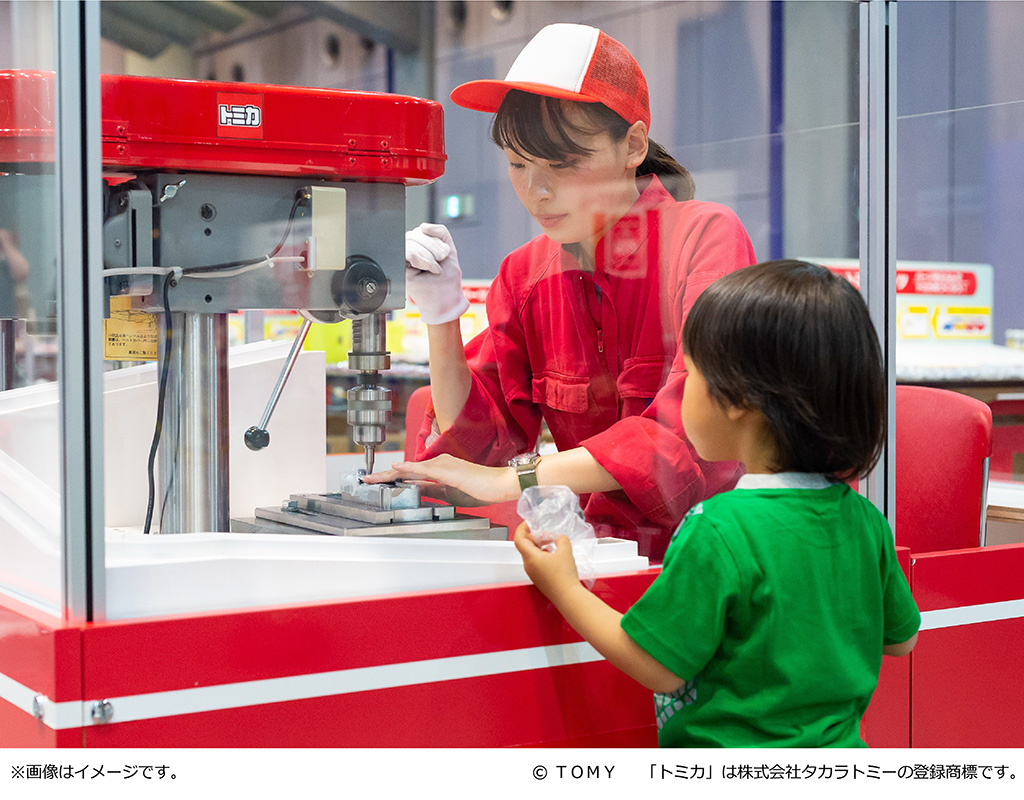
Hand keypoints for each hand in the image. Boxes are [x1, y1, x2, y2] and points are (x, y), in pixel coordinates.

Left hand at [363, 453, 518, 505]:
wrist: (500, 484)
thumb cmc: (482, 489)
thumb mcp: (451, 494)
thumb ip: (434, 491)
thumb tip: (418, 492)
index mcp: (439, 469)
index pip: (411, 474)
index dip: (392, 478)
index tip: (377, 482)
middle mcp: (438, 463)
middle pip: (406, 470)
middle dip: (385, 476)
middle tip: (367, 480)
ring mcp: (442, 465)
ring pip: (410, 468)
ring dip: (390, 474)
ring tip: (373, 478)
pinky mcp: (447, 470)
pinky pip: (423, 470)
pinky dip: (408, 469)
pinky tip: (396, 470)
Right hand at [405, 223, 470, 324]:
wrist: (445, 300)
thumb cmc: (446, 279)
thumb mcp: (448, 249)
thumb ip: (440, 232)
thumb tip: (423, 226)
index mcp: (419, 245)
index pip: (422, 230)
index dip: (435, 239)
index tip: (445, 254)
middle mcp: (407, 251)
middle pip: (415, 234)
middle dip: (433, 247)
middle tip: (442, 261)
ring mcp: (402, 260)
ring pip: (411, 241)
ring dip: (429, 255)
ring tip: (436, 268)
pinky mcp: (400, 269)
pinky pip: (407, 252)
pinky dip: (422, 259)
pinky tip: (429, 269)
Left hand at [513, 522, 580, 599]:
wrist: (568, 596)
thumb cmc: (564, 577)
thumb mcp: (565, 550)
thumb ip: (561, 539)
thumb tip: (559, 539)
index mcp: (530, 557)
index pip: (519, 539)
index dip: (522, 528)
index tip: (528, 523)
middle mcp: (528, 565)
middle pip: (526, 545)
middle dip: (537, 537)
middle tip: (549, 535)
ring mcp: (533, 573)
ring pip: (532, 554)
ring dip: (541, 546)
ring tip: (554, 545)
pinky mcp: (538, 578)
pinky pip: (536, 562)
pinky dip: (543, 555)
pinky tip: (555, 556)